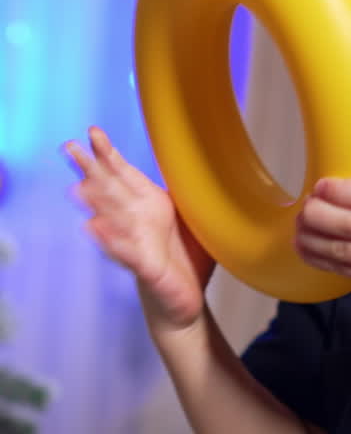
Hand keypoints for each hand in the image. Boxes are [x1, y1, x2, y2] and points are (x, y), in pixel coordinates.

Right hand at [63, 127, 214, 329]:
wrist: (186, 301)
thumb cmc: (186, 258)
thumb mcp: (193, 218)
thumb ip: (188, 195)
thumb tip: (198, 163)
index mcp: (150, 204)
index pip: (124, 175)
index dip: (109, 154)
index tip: (93, 132)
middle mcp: (137, 222)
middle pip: (110, 191)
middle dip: (91, 170)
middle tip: (69, 147)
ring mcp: (137, 244)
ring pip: (111, 220)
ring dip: (94, 204)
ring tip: (76, 188)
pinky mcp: (146, 268)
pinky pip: (126, 253)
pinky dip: (111, 241)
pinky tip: (94, 229)